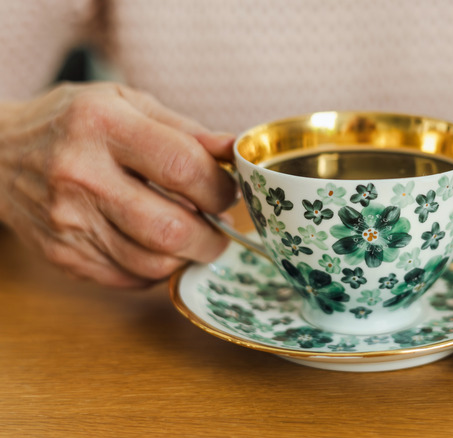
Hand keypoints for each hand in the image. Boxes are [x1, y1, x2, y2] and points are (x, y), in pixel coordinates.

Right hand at [0, 82, 235, 286]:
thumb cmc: (74, 122)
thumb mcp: (126, 102)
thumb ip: (184, 129)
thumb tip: (234, 150)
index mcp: (103, 126)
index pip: (183, 167)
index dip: (220, 188)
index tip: (229, 192)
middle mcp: (81, 175)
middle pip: (171, 228)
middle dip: (213, 236)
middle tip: (221, 228)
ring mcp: (68, 221)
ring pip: (153, 263)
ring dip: (188, 256)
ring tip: (193, 236)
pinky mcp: (63, 255)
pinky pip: (130, 279)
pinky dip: (157, 269)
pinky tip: (159, 247)